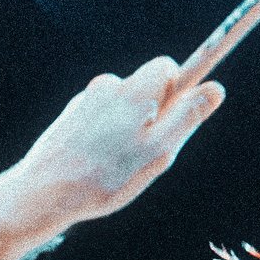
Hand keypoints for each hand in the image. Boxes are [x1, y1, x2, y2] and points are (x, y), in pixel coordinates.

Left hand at [19, 58, 223, 222]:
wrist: (44, 193)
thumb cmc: (106, 177)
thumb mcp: (159, 151)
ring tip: (119, 165)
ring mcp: (85, 101)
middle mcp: (107, 87)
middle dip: (155, 114)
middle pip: (145, 88)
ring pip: (123, 106)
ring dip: (130, 129)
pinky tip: (98, 165)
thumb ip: (187, 117)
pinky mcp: (70, 117)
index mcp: (133, 91)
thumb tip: (215, 89)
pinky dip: (107, 136)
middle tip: (149, 153)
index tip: (178, 116)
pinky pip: (102, 119)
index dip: (179, 90)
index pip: (166, 66)